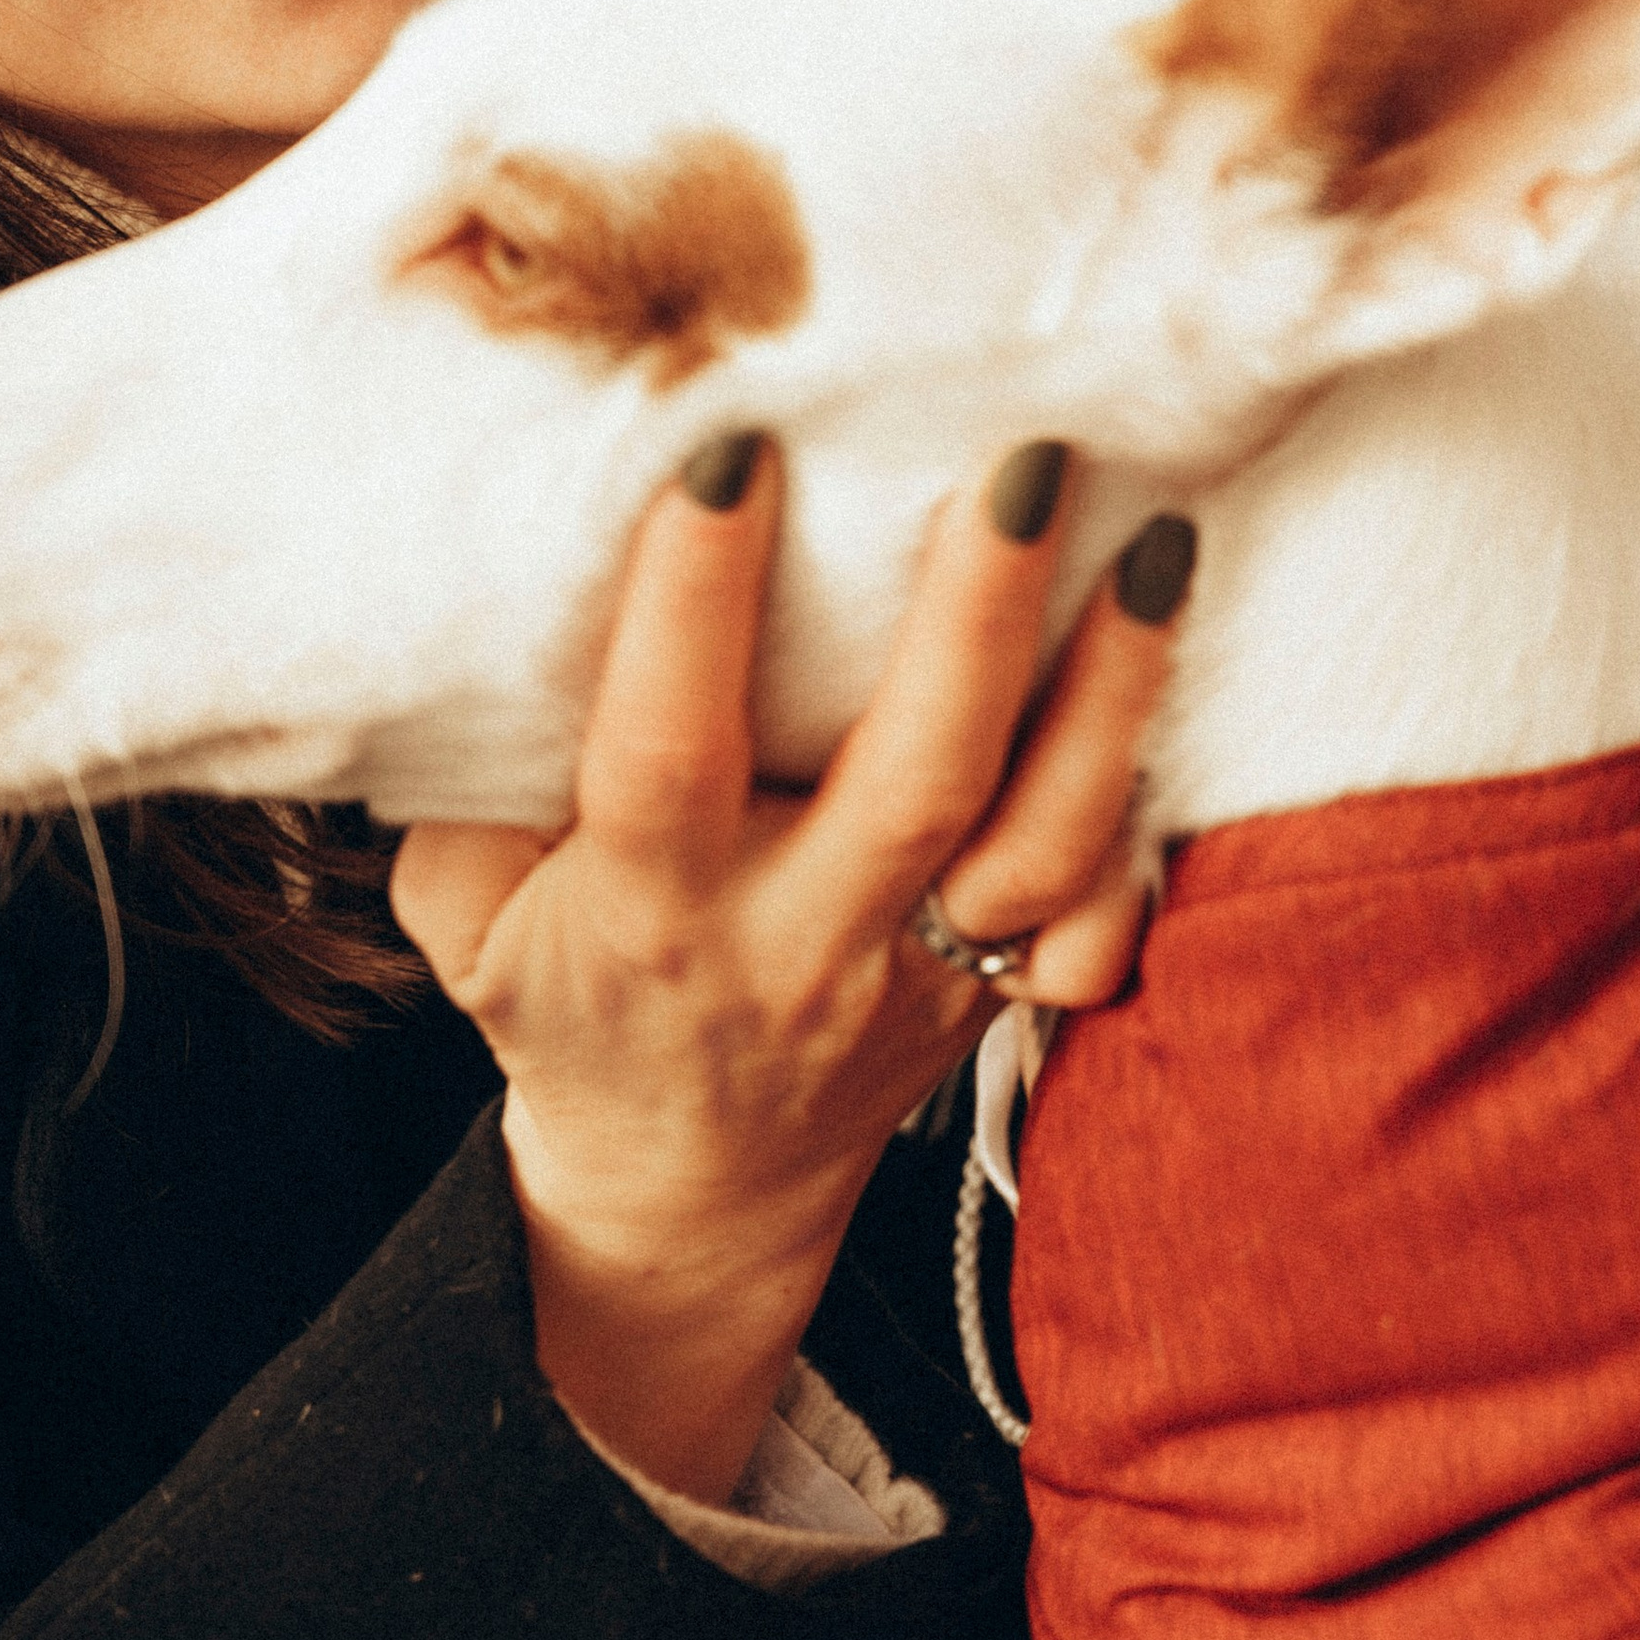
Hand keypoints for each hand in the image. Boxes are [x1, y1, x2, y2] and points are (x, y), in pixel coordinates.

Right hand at [391, 436, 1194, 1500]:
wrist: (687, 1190)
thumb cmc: (568, 1005)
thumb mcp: (463, 918)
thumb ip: (468, 788)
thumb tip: (496, 603)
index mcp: (652, 909)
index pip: (670, 752)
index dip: (694, 604)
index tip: (735, 448)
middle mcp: (802, 941)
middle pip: (914, 784)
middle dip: (978, 617)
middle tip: (1030, 466)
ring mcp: (920, 972)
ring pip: (1043, 843)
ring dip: (1109, 693)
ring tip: (1157, 544)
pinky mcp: (999, 991)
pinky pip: (1097, 915)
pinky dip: (1144, 811)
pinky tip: (1177, 687)